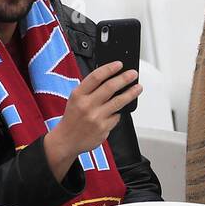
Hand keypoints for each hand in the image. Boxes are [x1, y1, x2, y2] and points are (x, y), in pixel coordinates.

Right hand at [43, 61, 141, 180]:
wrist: (66, 140)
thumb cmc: (72, 117)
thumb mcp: (75, 99)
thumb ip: (90, 89)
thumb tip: (111, 77)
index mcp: (78, 95)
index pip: (96, 77)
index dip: (109, 68)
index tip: (119, 64)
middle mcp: (87, 105)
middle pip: (110, 87)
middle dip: (125, 78)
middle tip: (133, 74)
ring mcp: (96, 118)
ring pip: (119, 102)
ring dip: (131, 93)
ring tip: (138, 88)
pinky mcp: (103, 129)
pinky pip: (117, 116)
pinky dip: (118, 112)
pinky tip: (118, 110)